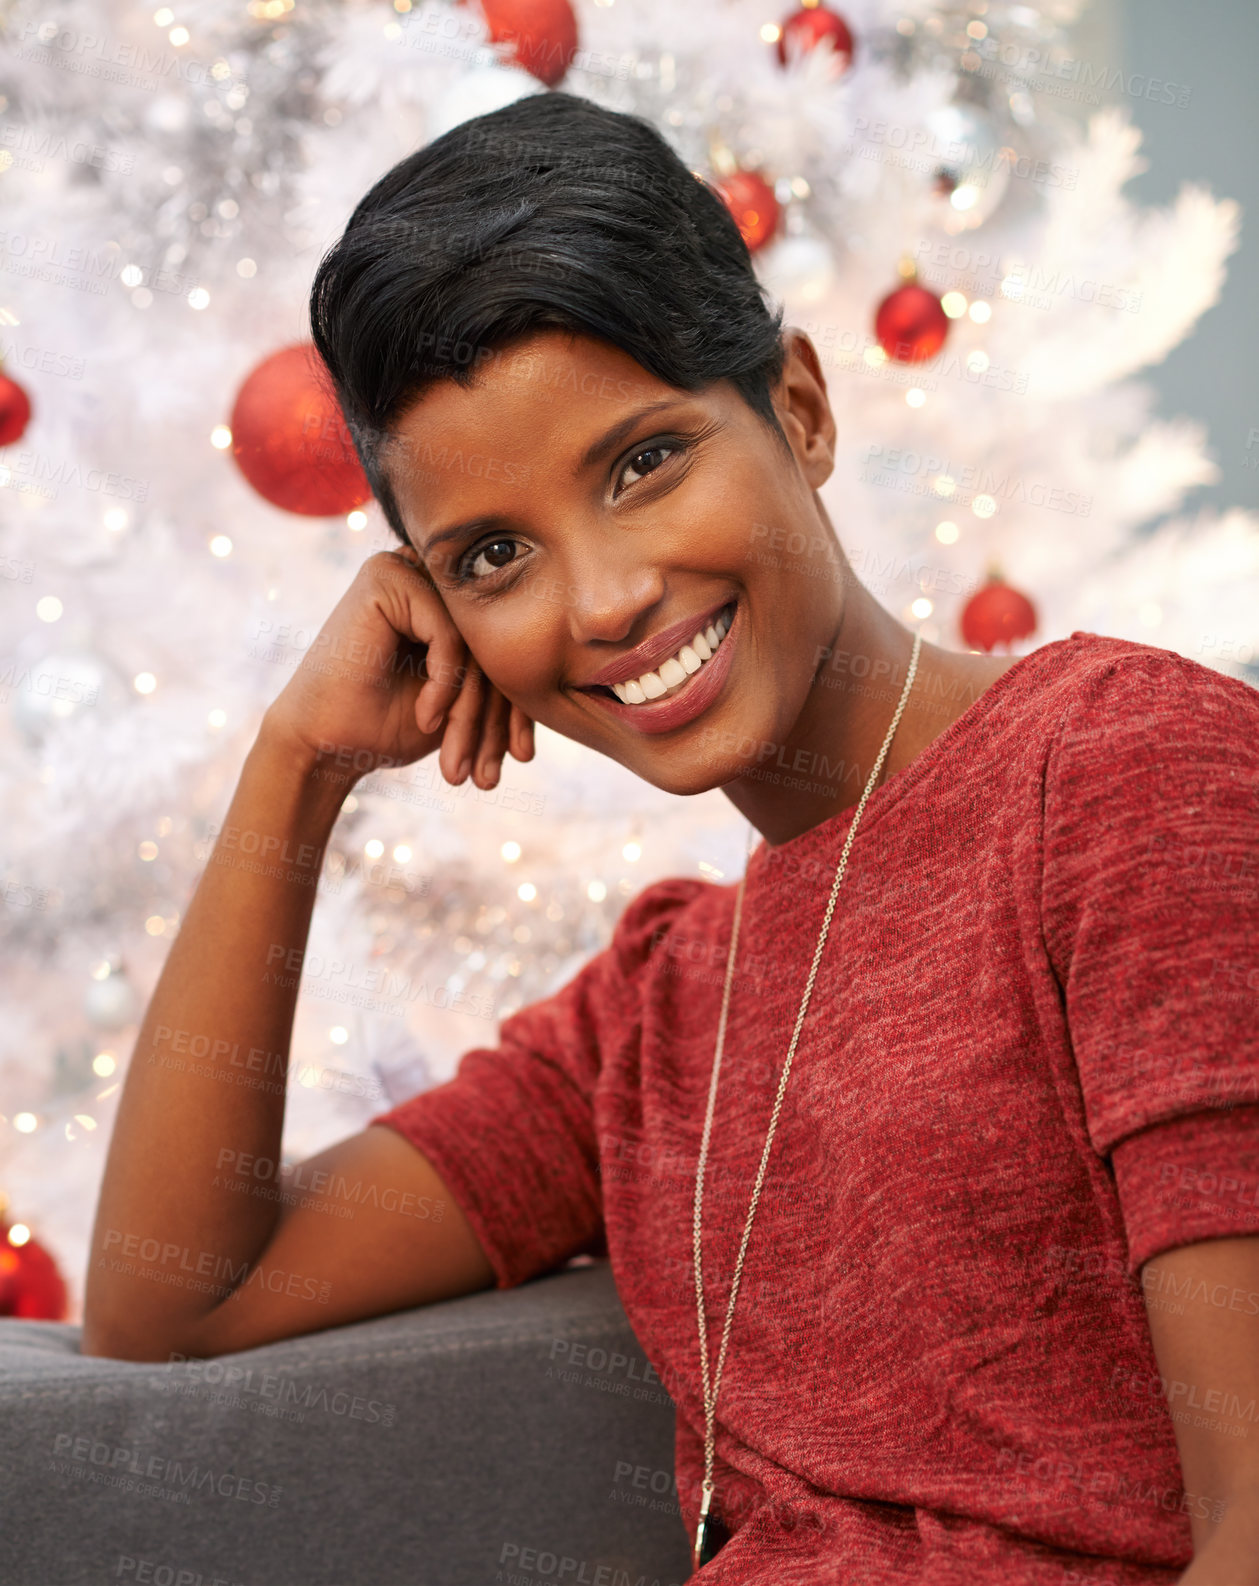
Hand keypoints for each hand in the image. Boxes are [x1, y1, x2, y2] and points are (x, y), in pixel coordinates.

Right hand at [262, 546, 533, 788]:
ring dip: (473, 709)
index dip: (518, 706)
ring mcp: (407, 569)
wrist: (324, 744)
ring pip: (478, 639)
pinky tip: (428, 718)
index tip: (521, 758)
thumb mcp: (467, 703)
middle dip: (498, 716)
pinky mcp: (387, 577)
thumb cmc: (388, 726)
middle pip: (496, 640)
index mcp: (447, 599)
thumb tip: (574, 668)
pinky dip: (446, 683)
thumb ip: (505, 675)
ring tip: (459, 760)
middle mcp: (429, 574)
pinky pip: (451, 634)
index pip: (506, 642)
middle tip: (490, 772)